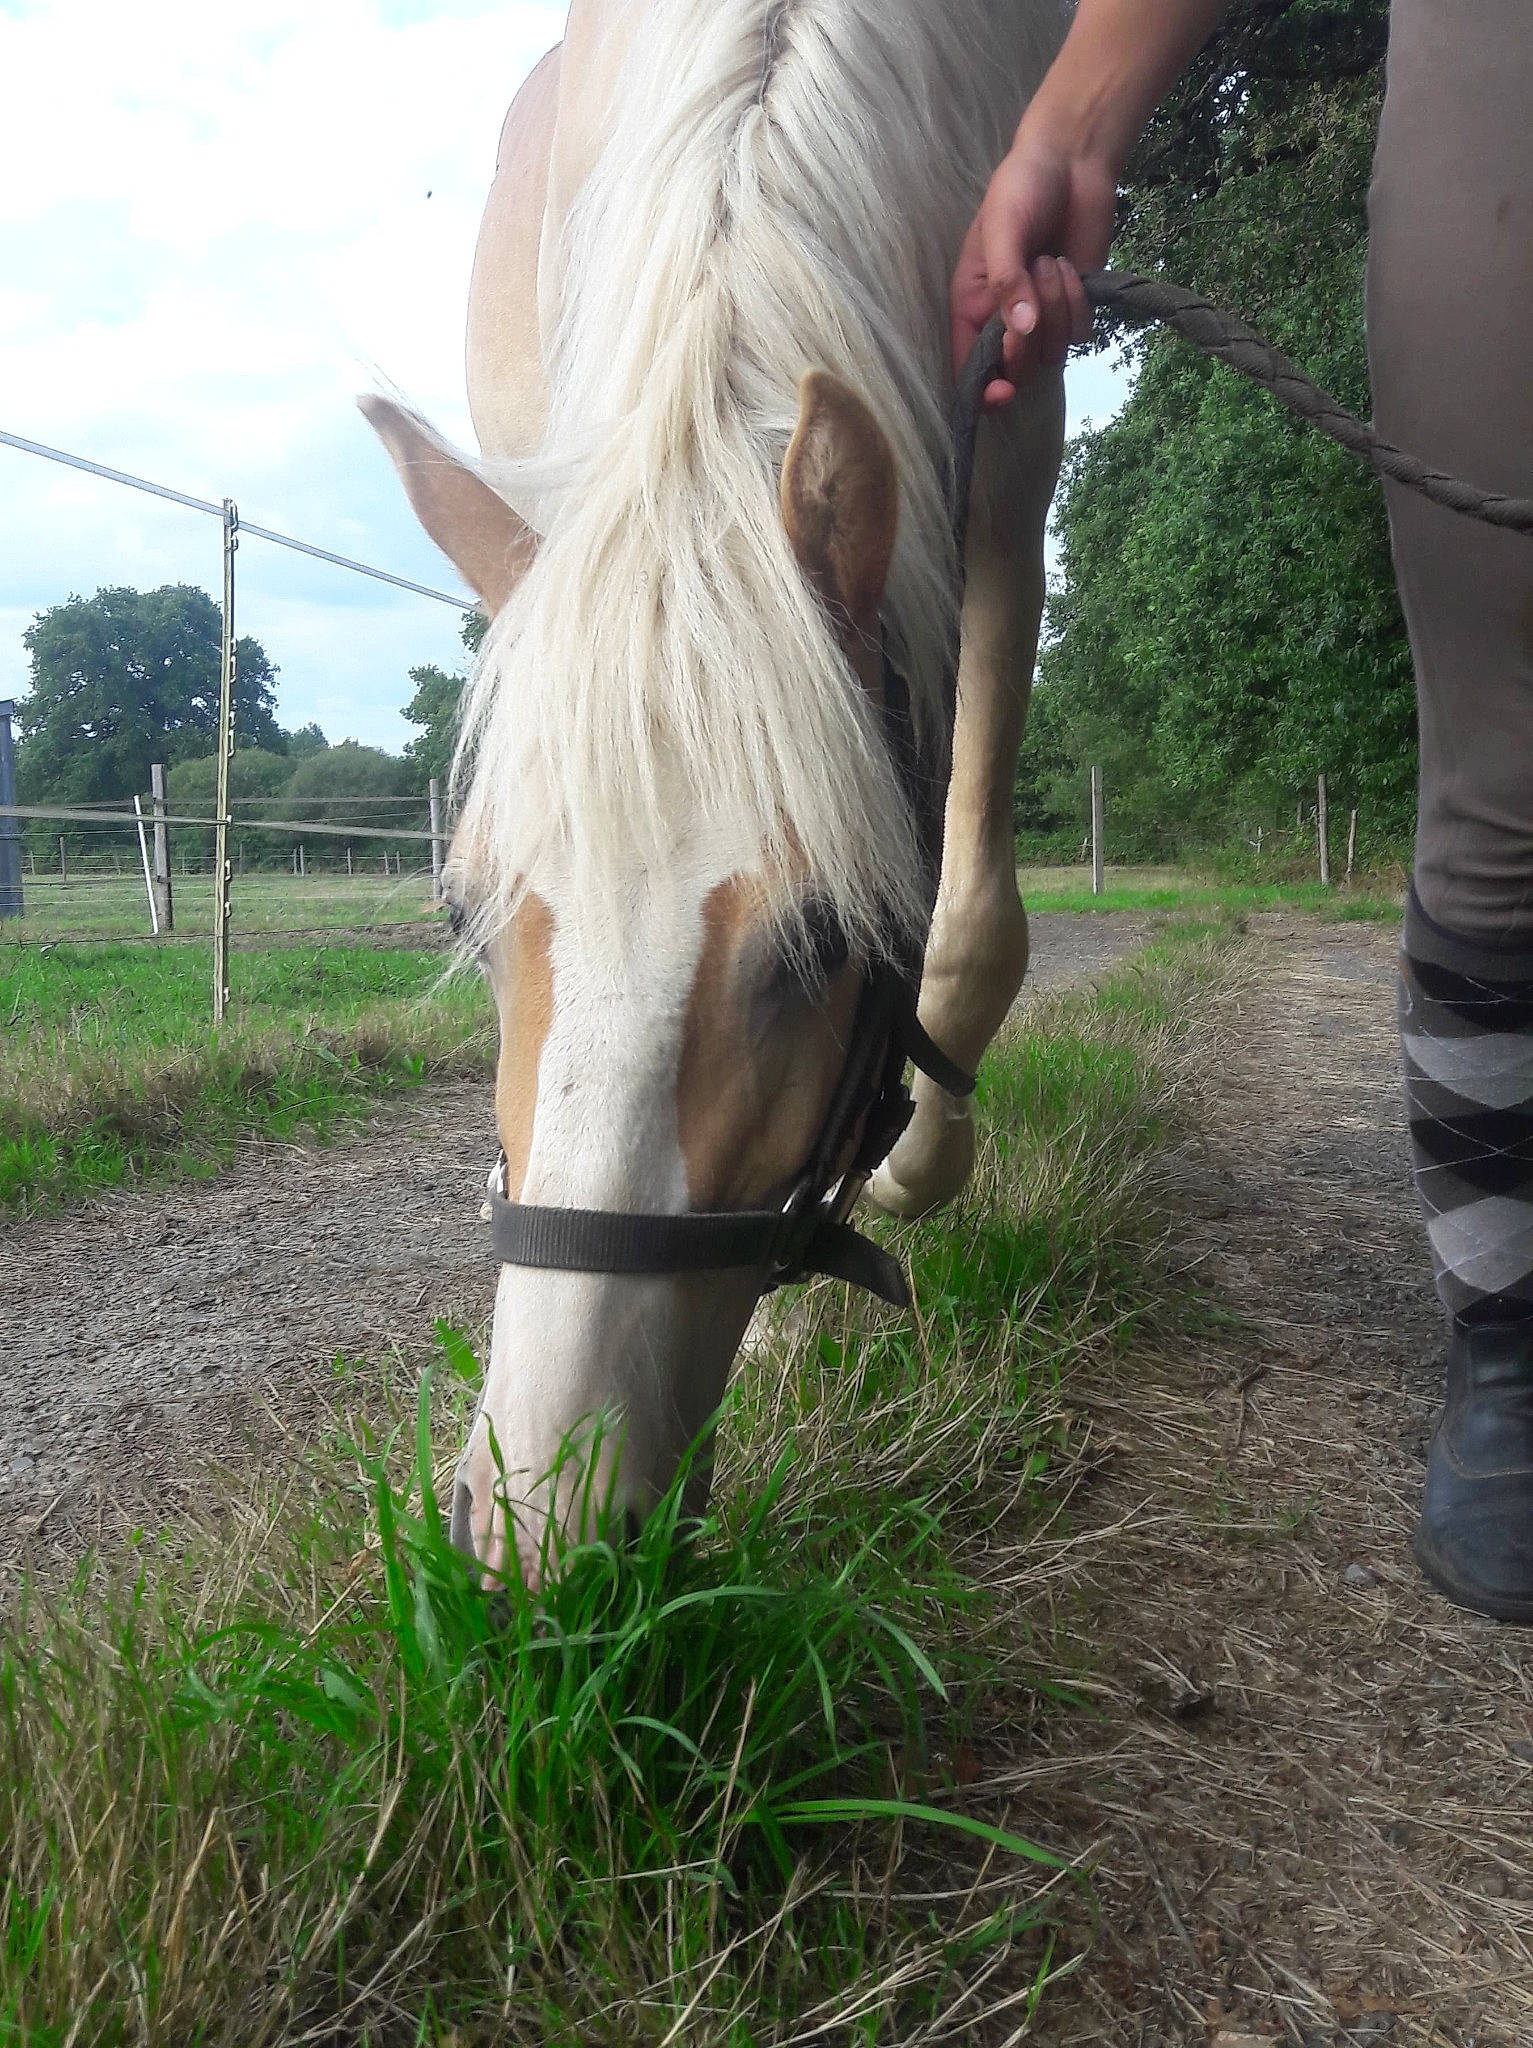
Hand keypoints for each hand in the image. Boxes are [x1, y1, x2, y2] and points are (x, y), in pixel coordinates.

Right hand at [950, 133, 1116, 404]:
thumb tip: (1021, 331)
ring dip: (1057, 308)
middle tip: (1035, 283)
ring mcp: (1040, 316)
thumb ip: (1007, 281)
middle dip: (1030, 336)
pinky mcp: (1072, 307)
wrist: (1072, 163)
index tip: (1003, 392)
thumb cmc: (1022, 188)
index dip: (983, 389)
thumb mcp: (1002, 229)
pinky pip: (1078, 333)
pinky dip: (1078, 303)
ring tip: (1052, 261)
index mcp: (971, 305)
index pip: (970, 368)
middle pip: (1016, 369)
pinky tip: (1071, 268)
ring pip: (1051, 353)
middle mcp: (1003, 319)